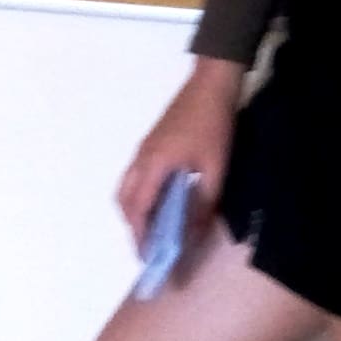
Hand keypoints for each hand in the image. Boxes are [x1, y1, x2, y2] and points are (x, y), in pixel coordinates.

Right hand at [118, 60, 244, 243]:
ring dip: (134, 210)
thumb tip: (194, 234)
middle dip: (132, 225)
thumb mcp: (215, 168)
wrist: (211, 84)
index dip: (140, 234)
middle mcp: (142, 158)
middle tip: (149, 246)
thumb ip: (204, 203)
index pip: (139, 208)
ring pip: (127, 187)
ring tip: (154, 228)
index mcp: (155, 164)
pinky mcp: (151, 144)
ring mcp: (144, 149)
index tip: (146, 256)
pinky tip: (161, 203)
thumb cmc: (215, 125)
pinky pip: (135, 176)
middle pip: (124, 199)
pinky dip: (140, 195)